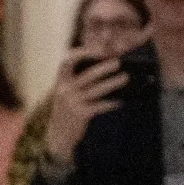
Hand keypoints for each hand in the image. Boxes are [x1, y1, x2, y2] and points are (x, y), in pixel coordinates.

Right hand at [43, 49, 129, 165]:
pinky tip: (120, 101)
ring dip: (112, 83)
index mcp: (60, 80)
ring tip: (125, 78)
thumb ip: (79, 79)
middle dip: (104, 67)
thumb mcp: (67, 92)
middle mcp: (64, 90)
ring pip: (96, 90)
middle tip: (118, 62)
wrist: (58, 135)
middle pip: (87, 75)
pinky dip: (111, 103)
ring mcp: (72, 103)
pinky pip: (100, 106)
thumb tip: (104, 65)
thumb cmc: (67, 109)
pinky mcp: (80, 114)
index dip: (82, 52)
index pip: (67, 60)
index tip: (97, 49)